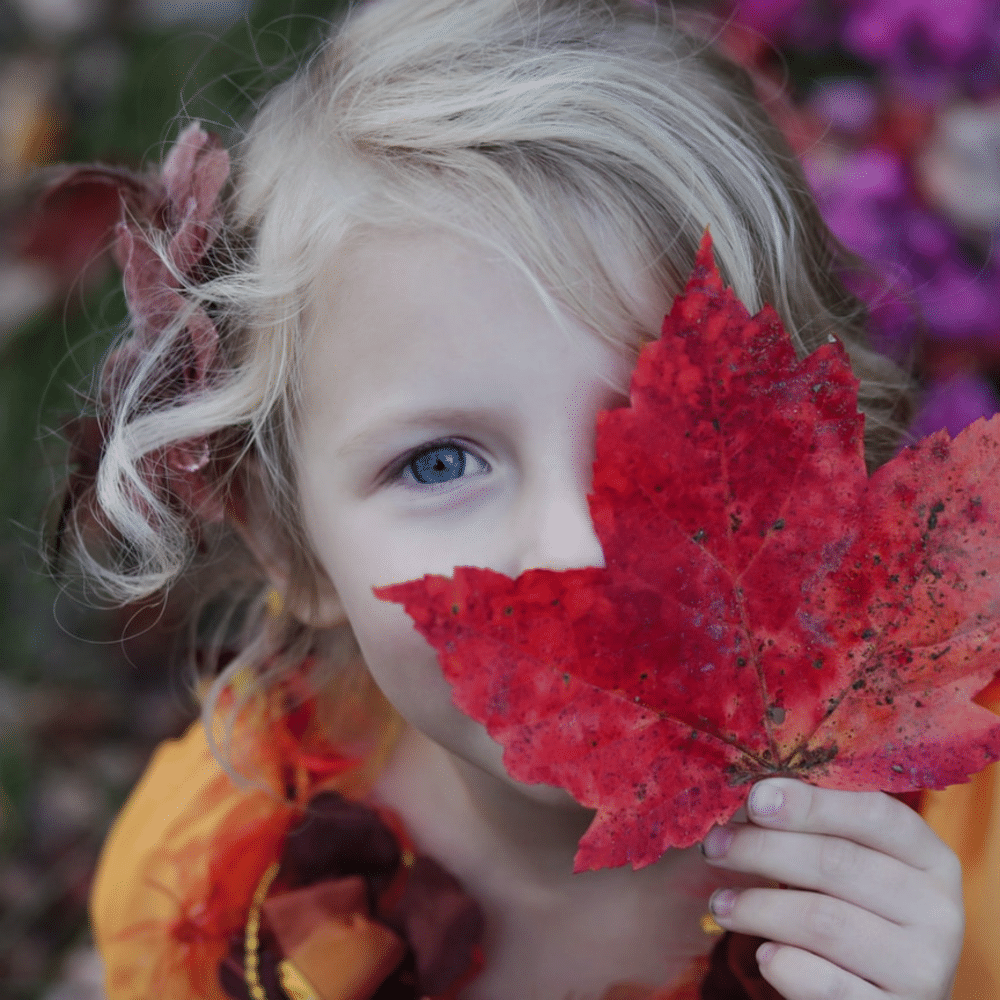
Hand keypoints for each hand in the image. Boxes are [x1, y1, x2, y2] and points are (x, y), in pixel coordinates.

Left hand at [699, 779, 962, 999]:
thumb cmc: (856, 910)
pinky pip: (824, 984)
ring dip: (757, 907)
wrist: (884, 994)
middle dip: (762, 849)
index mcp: (931, 858)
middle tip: (713, 846)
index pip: (874, 813)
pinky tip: (763, 953)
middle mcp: (938, 910)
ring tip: (720, 903)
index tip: (754, 798)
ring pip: (824, 921)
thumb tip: (755, 794)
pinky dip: (784, 964)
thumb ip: (815, 827)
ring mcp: (923, 968)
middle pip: (837, 863)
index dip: (810, 803)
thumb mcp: (852, 862)